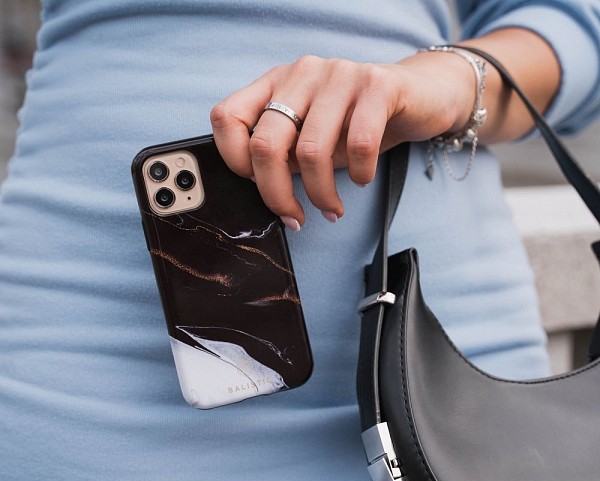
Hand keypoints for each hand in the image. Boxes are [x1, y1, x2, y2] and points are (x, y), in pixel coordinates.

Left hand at [210, 52, 475, 227]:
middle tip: (294, 218)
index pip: (227, 118)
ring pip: (311, 150)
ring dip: (320, 193)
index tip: (258, 187)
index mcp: (276, 84)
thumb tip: (262, 192)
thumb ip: (285, 156)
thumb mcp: (312, 139)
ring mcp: (340, 75)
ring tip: (332, 209)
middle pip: (266, 143)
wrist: (421, 96)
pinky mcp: (378, 85)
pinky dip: (359, 173)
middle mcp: (303, 74)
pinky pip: (359, 142)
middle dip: (276, 194)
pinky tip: (363, 179)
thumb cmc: (358, 125)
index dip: (234, 161)